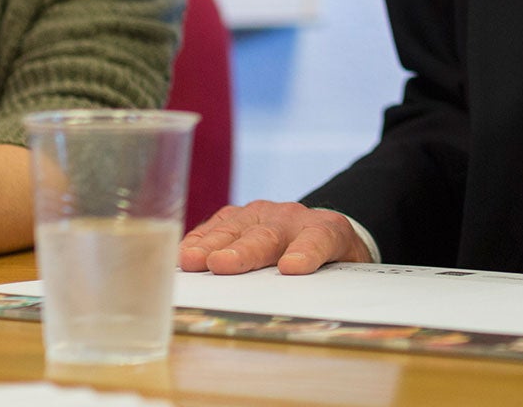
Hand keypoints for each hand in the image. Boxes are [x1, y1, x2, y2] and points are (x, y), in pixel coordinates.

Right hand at [178, 201, 369, 275]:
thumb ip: (324, 284)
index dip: (306, 252)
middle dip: (244, 250)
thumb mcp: (339, 273)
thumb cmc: (329, 261)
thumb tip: (300, 309)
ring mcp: (265, 212)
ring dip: (213, 244)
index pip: (320, 240)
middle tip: (222, 264)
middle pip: (269, 236)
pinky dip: (200, 240)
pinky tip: (183, 254)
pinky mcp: (240, 215)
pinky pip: (218, 225)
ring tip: (193, 260)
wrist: (322, 230)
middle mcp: (294, 219)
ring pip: (238, 227)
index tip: (292, 267)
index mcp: (327, 232)